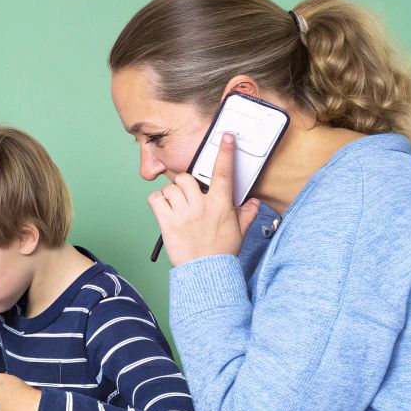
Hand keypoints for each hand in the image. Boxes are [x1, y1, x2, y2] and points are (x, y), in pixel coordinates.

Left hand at [148, 132, 260, 266]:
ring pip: (170, 188)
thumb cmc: (221, 253)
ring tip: (176, 207)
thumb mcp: (238, 232)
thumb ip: (246, 214)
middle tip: (186, 196)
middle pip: (186, 178)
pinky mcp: (167, 222)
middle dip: (184, 184)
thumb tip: (254, 202)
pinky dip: (157, 201)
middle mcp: (201, 206)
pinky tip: (164, 209)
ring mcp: (183, 213)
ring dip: (171, 194)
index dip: (225, 153)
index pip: (223, 174)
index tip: (225, 138)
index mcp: (220, 206)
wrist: (206, 273)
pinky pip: (156, 199)